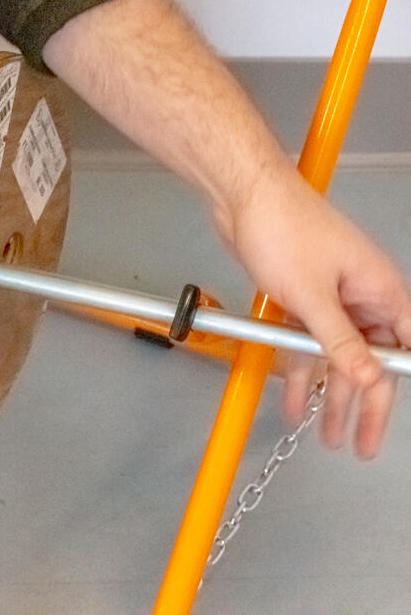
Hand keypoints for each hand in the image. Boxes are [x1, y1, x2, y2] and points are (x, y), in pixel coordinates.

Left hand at [43, 0, 410, 457]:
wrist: (243, 194)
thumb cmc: (283, 228)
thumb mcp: (313, 296)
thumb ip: (342, 342)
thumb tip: (369, 378)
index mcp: (380, 290)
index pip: (401, 351)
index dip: (394, 389)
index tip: (382, 425)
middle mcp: (360, 294)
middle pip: (367, 360)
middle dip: (359, 404)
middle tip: (354, 444)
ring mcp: (328, 295)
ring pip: (334, 354)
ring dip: (326, 392)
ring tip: (322, 432)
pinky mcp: (299, 294)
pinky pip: (305, 339)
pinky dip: (298, 367)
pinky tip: (290, 396)